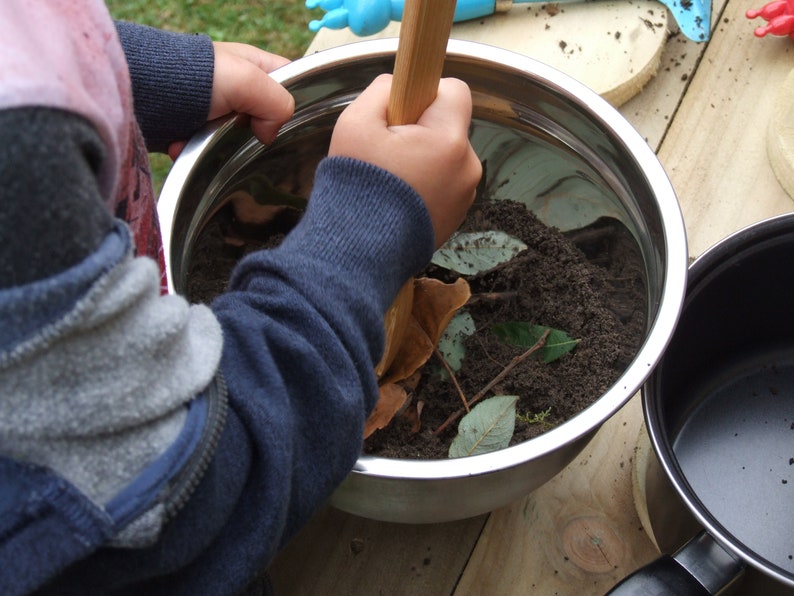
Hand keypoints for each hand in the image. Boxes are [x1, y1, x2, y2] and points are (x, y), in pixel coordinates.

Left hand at [168, 42, 294, 158]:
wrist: (142, 89)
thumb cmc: (196, 77)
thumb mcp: (248, 80)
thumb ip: (276, 102)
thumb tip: (269, 134)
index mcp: (254, 66)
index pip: (289, 82)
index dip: (293, 101)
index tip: (281, 121)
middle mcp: (237, 87)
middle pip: (264, 117)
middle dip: (254, 133)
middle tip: (242, 136)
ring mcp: (215, 109)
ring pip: (236, 139)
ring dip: (220, 147)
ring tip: (203, 143)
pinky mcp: (193, 127)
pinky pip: (206, 147)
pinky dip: (196, 150)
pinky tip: (185, 146)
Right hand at [329, 74, 480, 247]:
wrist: (359, 253)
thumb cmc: (357, 189)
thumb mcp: (355, 124)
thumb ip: (381, 91)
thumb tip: (398, 86)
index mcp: (448, 141)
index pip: (455, 91)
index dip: (427, 93)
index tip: (402, 111)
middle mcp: (467, 167)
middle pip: (449, 126)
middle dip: (422, 130)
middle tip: (388, 152)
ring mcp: (465, 195)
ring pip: (447, 156)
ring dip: (424, 159)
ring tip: (391, 181)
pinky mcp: (457, 216)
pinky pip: (445, 184)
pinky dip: (426, 185)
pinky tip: (399, 200)